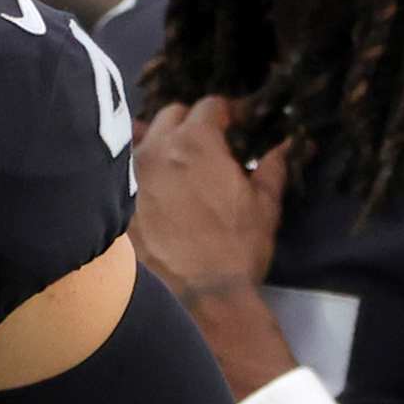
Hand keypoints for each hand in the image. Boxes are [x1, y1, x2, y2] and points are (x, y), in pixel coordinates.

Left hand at [130, 97, 296, 395]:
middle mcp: (156, 148)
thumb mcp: (264, 206)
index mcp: (196, 141)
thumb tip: (287, 145)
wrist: (197, 297)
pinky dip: (139, 174)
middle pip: (171, 115)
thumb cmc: (236, 248)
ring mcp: (130, 175)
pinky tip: (152, 191)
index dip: (229, 112)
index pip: (210, 105)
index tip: (239, 124)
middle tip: (209, 144)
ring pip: (141, 140)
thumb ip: (273, 167)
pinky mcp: (116, 201)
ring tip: (175, 163)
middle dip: (191, 123)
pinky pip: (124, 174)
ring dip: (159, 142)